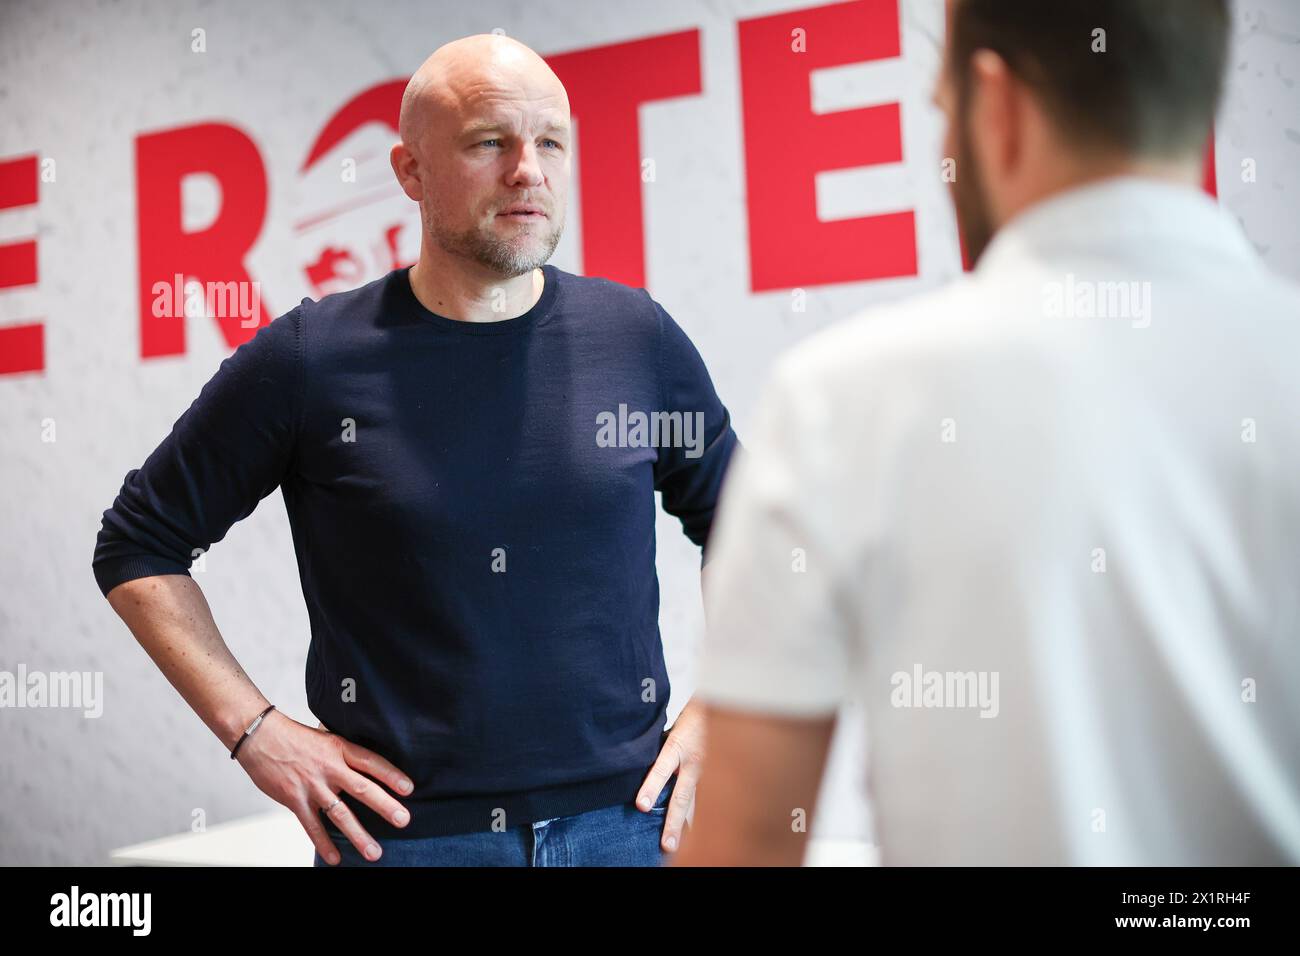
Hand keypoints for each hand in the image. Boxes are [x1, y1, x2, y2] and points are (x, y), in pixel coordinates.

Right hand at [233, 709, 413, 863]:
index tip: (409, 789)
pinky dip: (323, 843)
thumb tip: (365, 763)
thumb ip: (344, 752)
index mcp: (340, 749)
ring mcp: (312, 786)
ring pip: (340, 813)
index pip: (371, 761)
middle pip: (362, 788)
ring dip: (358, 835)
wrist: (260, 736)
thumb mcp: (326, 736)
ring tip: (374, 852)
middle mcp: (329, 768)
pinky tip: (335, 858)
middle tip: (403, 820)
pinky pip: (312, 826)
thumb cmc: (294, 737)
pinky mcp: (295, 800)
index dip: (391, 774)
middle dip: (384, 806)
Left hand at [635, 699, 706, 852]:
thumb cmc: (692, 715)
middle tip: (666, 845)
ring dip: (686, 825)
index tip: (640, 805)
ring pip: (695, 803)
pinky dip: (697, 818)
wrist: (726, 706)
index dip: (651, 787)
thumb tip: (637, 760)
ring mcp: (707, 772)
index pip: (662, 768)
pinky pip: (704, 800)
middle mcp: (695, 762)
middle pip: (682, 797)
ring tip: (678, 846)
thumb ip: (658, 744)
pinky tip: (692, 833)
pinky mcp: (715, 777)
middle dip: (673, 822)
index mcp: (679, 745)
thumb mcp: (671, 724)